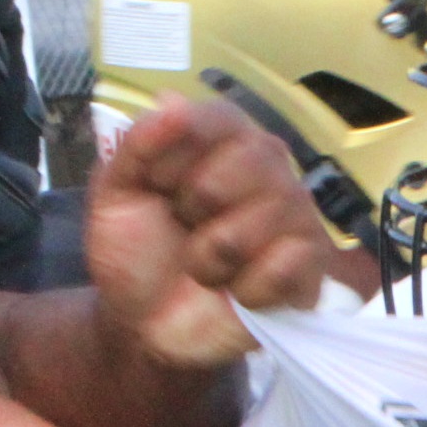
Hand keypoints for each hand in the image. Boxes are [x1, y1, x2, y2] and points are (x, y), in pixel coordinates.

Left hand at [89, 95, 330, 368]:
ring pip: (266, 218)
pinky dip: (246, 290)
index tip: (156, 188)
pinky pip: (287, 266)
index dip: (179, 158)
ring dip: (213, 257)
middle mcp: (269, 167)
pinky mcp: (311, 268)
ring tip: (205, 268)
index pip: (220, 118)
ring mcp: (296, 216)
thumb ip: (137, 145)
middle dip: (198, 206)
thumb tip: (173, 101)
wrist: (144, 326)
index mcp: (224, 139)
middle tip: (183, 229)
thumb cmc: (137, 252)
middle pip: (253, 160)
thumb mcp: (115, 195)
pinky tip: (236, 293)